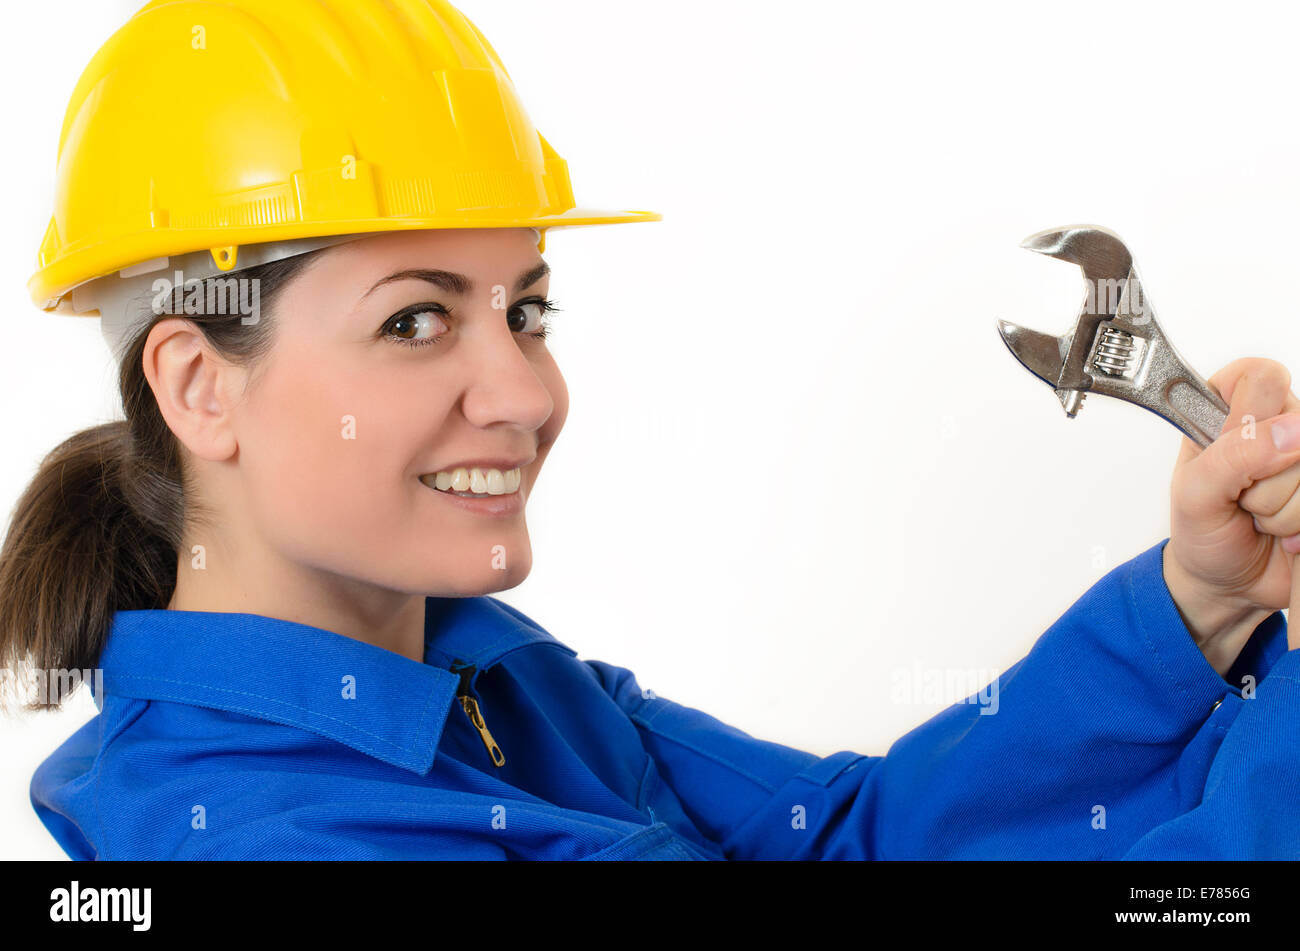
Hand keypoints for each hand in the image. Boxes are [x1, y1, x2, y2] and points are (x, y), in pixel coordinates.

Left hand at [1164, 357, 1299, 675]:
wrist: (1228, 583)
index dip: (1250, 417)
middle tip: (1240, 497)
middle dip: (1265, 477)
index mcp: (1229, 407)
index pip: (1262, 376)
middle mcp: (1274, 424)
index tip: (1230, 450)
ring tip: (1258, 516)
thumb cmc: (1202, 532)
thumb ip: (1233, 456)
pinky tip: (1284, 532)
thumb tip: (1291, 429)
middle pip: (1298, 425)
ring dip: (1283, 508)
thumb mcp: (1195, 494)